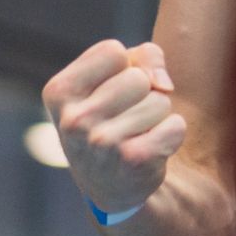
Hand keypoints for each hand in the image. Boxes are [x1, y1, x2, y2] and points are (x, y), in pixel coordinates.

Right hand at [42, 39, 185, 215]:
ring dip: (157, 115)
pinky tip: (149, 151)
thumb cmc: (114, 115)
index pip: (112, 51)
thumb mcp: (115, 77)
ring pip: (160, 100)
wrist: (111, 184)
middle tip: (125, 118)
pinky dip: (171, 134)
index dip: (123, 66)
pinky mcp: (133, 161)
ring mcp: (101, 144)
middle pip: (138, 77)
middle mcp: (73, 120)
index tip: (110, 90)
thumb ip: (144, 56)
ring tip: (136, 135)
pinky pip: (176, 125)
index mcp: (59, 92)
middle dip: (143, 92)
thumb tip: (163, 84)